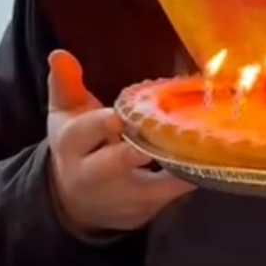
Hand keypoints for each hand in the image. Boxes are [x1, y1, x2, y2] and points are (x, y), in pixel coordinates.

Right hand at [46, 50, 194, 233]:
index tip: (119, 116)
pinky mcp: (142, 212)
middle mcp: (92, 174)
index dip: (102, 125)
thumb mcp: (65, 115)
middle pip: (115, 163)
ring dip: (174, 168)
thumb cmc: (79, 145)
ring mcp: (119, 197)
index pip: (83, 132)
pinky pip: (168, 197)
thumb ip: (65, 83)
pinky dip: (186, 179)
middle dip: (137, 151)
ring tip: (197, 147)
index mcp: (71, 144)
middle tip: (164, 133)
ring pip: (149, 187)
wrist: (75, 201)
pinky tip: (207, 160)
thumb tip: (59, 54)